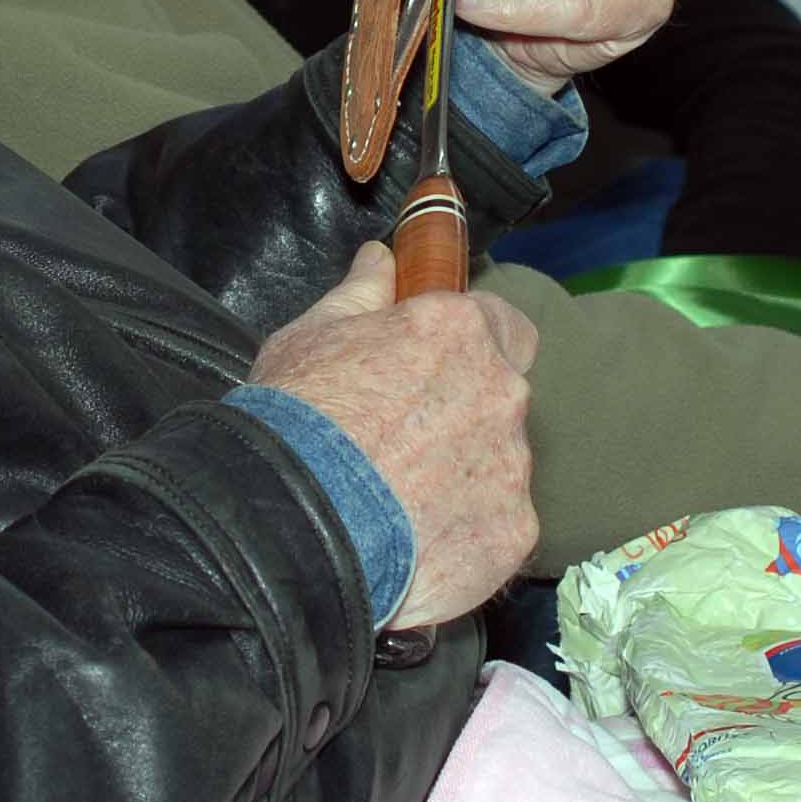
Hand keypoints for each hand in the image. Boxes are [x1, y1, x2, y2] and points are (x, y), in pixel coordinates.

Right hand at [249, 242, 539, 625]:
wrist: (288, 523)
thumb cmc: (296, 419)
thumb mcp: (311, 336)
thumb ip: (361, 294)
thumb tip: (381, 258)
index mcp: (460, 332)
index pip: (505, 326)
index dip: (475, 345)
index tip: (440, 368)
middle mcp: (502, 393)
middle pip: (503, 398)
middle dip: (466, 414)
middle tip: (404, 442)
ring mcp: (512, 468)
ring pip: (502, 465)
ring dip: (466, 476)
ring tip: (401, 503)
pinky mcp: (511, 534)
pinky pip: (497, 527)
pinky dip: (465, 533)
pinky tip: (414, 543)